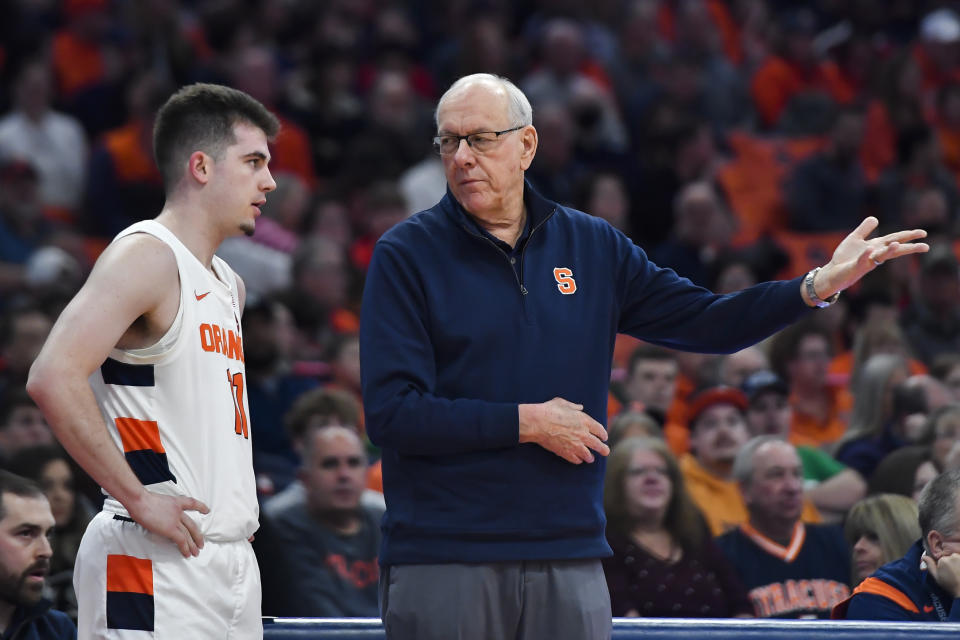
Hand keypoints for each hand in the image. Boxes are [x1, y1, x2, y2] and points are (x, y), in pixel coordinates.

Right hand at [127, 491, 209, 557]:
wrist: (140, 501)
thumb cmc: (142, 500)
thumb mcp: (158, 500)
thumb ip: (163, 507)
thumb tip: (158, 514)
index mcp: (176, 502)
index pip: (192, 503)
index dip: (201, 507)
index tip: (207, 510)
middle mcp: (178, 511)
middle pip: (192, 525)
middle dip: (198, 535)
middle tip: (201, 543)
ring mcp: (175, 520)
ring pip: (188, 534)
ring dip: (192, 545)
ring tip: (196, 552)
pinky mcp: (170, 529)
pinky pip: (181, 540)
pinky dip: (185, 548)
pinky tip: (187, 553)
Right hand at [519, 397, 608, 463]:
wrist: (538, 423)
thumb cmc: (549, 410)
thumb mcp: (563, 403)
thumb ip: (573, 406)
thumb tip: (579, 407)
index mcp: (585, 421)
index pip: (600, 430)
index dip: (603, 434)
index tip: (604, 437)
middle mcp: (583, 434)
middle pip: (598, 445)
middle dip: (603, 449)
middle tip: (606, 451)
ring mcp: (575, 445)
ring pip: (588, 455)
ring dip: (590, 457)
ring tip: (591, 458)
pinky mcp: (566, 453)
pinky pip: (576, 460)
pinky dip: (578, 460)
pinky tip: (578, 460)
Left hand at [812, 217, 927, 299]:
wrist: (832, 272)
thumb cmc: (845, 258)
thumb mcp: (854, 239)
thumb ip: (865, 229)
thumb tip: (875, 218)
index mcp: (876, 246)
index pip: (894, 239)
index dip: (908, 235)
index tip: (924, 233)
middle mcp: (874, 255)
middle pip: (894, 249)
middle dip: (909, 248)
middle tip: (926, 247)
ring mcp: (866, 262)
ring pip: (880, 256)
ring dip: (889, 251)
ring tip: (897, 244)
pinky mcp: (855, 267)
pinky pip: (862, 260)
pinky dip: (866, 254)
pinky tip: (870, 249)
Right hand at [923, 552, 959, 598]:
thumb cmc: (949, 584)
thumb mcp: (936, 576)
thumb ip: (930, 565)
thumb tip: (924, 557)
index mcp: (943, 560)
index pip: (941, 558)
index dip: (942, 565)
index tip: (945, 572)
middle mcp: (953, 557)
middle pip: (949, 557)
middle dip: (950, 563)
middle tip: (951, 573)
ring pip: (956, 558)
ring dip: (956, 564)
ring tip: (956, 573)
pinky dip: (959, 565)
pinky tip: (958, 572)